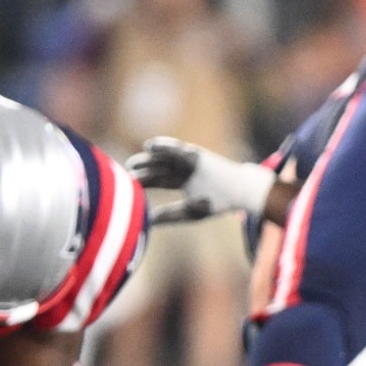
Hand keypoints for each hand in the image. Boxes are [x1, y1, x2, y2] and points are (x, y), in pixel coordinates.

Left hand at [126, 137, 275, 218]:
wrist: (240, 192)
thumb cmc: (217, 202)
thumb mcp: (190, 212)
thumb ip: (170, 214)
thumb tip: (148, 219)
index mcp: (183, 181)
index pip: (159, 180)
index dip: (144, 182)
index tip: (128, 185)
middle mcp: (184, 168)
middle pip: (158, 168)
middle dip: (142, 170)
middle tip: (125, 173)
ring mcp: (189, 160)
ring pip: (164, 158)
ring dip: (148, 158)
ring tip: (132, 163)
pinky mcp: (196, 154)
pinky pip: (176, 148)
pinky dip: (163, 146)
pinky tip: (150, 147)